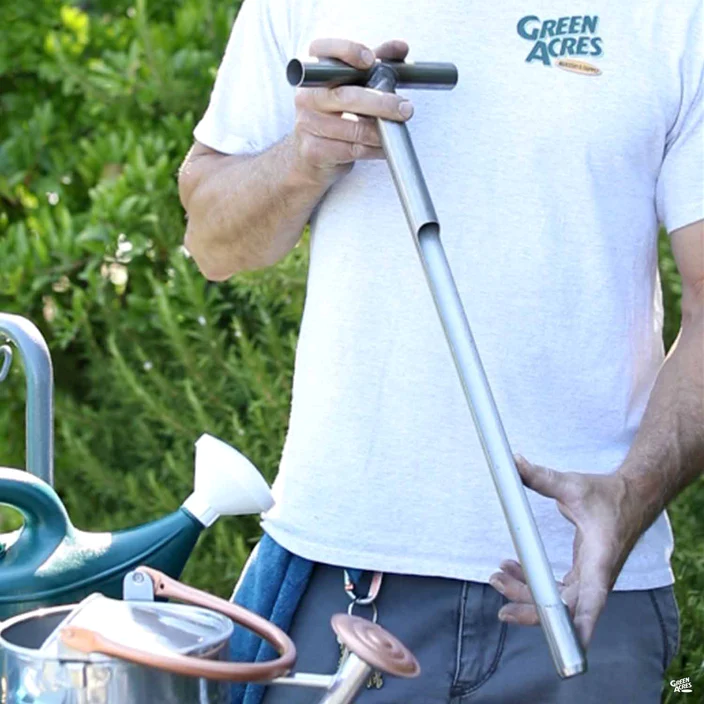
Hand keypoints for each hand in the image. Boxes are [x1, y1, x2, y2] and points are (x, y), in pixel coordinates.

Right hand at [289, 38, 413, 186]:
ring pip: (352, 128)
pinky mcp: (313, 150)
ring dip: (379, 131)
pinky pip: (351, 150)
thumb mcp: (355, 84)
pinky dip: (373, 149)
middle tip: (405, 108)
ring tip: (396, 129)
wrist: (312, 153)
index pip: (324, 51)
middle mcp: (306, 95)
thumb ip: (377, 62)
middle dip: (380, 103)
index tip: (371, 60)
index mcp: (313, 72)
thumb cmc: (337, 113)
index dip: (347, 51)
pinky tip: (383, 147)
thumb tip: (401, 48)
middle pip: (345, 96)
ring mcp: (306, 123)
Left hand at [489, 455, 649, 647]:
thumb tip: (514, 462)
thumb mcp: (573, 484)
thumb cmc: (608, 494)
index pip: (592, 599)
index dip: (580, 624)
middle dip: (530, 604)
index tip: (568, 643)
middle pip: (566, 606)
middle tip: (496, 585)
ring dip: (526, 593)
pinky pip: (557, 590)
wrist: (634, 496)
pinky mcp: (584, 574)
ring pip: (558, 601)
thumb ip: (542, 477)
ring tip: (497, 576)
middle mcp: (597, 575)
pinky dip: (534, 583)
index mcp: (600, 558)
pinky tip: (512, 567)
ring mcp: (590, 577)